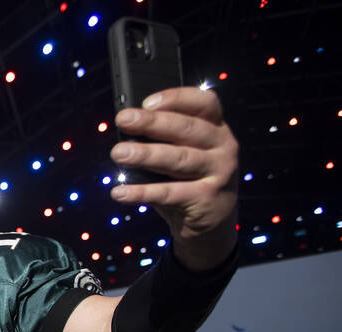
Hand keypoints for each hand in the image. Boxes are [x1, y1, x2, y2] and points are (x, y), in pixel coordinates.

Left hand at [109, 86, 238, 270]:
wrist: (213, 224)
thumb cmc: (190, 181)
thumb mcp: (185, 154)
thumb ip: (167, 141)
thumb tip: (127, 132)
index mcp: (217, 128)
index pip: (204, 102)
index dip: (177, 98)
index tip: (147, 102)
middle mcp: (223, 146)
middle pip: (187, 128)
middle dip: (152, 123)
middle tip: (123, 119)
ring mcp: (219, 172)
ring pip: (178, 159)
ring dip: (145, 155)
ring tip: (118, 153)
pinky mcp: (206, 198)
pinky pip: (169, 193)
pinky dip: (142, 193)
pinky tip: (119, 192)